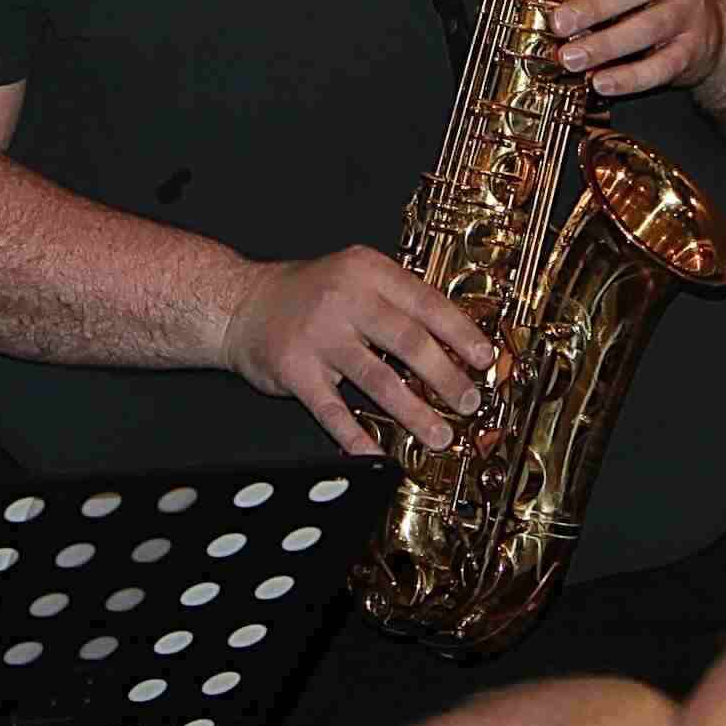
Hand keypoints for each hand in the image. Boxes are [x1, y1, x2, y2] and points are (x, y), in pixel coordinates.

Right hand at [223, 249, 496, 457]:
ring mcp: (319, 336)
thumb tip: (454, 344)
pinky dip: (356, 436)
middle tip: (468, 402)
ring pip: (377, 379)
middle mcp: (344, 300)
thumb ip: (398, 302)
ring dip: (414, 412)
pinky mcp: (295, 370)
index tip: (485, 359)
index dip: (461, 334)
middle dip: (445, 377)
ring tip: (439, 434)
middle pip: (408, 341)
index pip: (427, 303)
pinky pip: (333, 411)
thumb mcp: (355, 278)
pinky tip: (378, 453)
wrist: (240, 304)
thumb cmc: (306, 295)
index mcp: (368, 272)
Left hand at [550, 0, 724, 96]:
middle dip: (597, 5)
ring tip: (571, 57)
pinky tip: (601, 81)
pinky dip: (629, 77)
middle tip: (560, 22)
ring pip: (650, 28)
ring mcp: (688, 12)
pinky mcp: (690, 49)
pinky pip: (662, 66)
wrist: (710, 20)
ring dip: (606, 45)